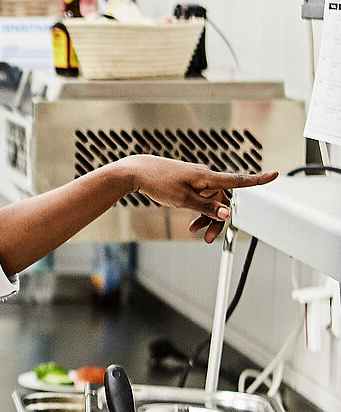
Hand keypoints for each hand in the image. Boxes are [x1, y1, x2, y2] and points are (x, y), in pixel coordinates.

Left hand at [123, 156, 276, 242]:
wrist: (137, 172)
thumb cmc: (158, 181)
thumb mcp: (183, 200)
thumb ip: (206, 207)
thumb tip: (227, 213)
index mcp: (208, 177)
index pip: (238, 180)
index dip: (257, 180)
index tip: (274, 175)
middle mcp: (206, 177)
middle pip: (223, 200)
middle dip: (219, 220)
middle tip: (209, 239)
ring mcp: (197, 180)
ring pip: (212, 201)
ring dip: (207, 218)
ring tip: (194, 231)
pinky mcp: (189, 182)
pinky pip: (201, 198)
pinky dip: (199, 210)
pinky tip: (190, 223)